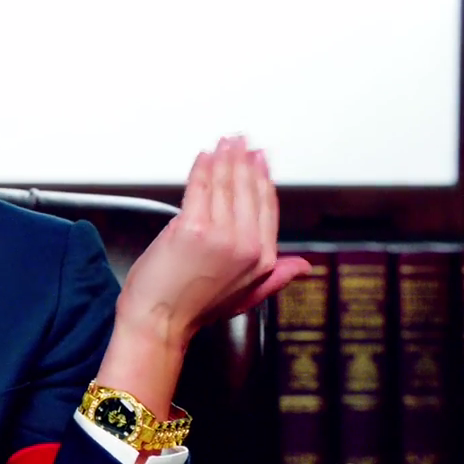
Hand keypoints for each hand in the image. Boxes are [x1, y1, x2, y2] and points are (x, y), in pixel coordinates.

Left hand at [118, 135, 310, 348]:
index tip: (260, 160)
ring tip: (224, 141)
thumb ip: (276, 277)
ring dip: (225, 157)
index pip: (267, 208)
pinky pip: (200, 187)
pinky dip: (202, 167)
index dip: (263, 180)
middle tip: (240, 141)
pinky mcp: (192, 228)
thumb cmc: (192, 311)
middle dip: (244, 161)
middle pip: (248, 191)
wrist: (158, 323)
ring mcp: (221, 235)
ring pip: (225, 185)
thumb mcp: (246, 297)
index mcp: (264, 260)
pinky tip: (204, 155)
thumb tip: (305, 266)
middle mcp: (248, 245)